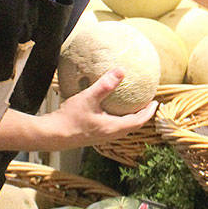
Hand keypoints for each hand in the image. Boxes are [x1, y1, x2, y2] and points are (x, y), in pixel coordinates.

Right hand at [0, 69, 157, 152]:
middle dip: (142, 115)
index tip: (156, 103)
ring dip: (130, 118)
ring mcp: (101, 137)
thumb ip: (105, 85)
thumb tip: (121, 71)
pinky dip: (118, 119)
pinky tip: (110, 109)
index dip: (149, 113)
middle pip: (133, 126)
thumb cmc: (70, 118)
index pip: (138, 121)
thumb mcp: (88, 98)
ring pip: (122, 128)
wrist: (52, 135)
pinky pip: (112, 127)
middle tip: (147, 104)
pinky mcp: (93, 136)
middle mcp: (110, 135)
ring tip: (132, 106)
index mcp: (113, 128)